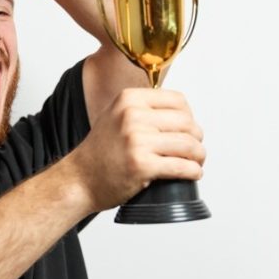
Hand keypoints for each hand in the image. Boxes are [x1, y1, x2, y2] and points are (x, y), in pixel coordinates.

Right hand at [68, 88, 205, 211]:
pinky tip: (193, 173)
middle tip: (195, 150)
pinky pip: (181, 167)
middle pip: (187, 123)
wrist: (79, 179)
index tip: (187, 130)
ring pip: (188, 145)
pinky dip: (193, 172)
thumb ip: (142, 109)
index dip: (189, 116)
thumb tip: (182, 114)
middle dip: (197, 138)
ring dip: (199, 156)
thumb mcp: (116, 116)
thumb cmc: (100, 152)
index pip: (178, 100)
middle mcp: (132, 116)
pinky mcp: (141, 165)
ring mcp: (136, 141)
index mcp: (129, 99)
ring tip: (196, 162)